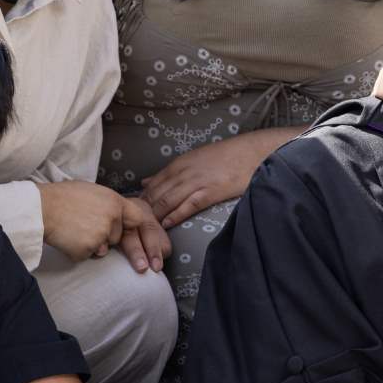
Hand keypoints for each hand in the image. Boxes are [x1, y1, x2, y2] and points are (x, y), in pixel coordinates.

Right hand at [37, 181, 170, 272]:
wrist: (42, 208)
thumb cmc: (64, 196)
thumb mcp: (93, 191)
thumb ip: (110, 204)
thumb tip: (120, 213)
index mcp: (115, 202)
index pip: (139, 219)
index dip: (137, 228)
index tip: (146, 240)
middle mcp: (112, 219)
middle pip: (118, 237)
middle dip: (106, 236)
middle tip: (86, 225)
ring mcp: (101, 236)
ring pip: (103, 248)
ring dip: (91, 244)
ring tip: (74, 228)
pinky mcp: (88, 250)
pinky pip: (87, 256)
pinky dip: (78, 251)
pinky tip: (67, 237)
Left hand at [140, 132, 283, 228]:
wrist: (250, 152)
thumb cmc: (222, 157)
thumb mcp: (191, 159)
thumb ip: (167, 173)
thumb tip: (144, 182)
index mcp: (177, 165)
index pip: (151, 185)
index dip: (140, 201)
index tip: (132, 214)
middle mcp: (183, 172)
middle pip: (156, 194)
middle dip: (144, 211)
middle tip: (135, 226)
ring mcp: (196, 182)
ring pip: (168, 200)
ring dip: (156, 216)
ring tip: (147, 230)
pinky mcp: (210, 192)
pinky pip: (188, 205)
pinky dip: (175, 215)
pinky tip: (167, 224)